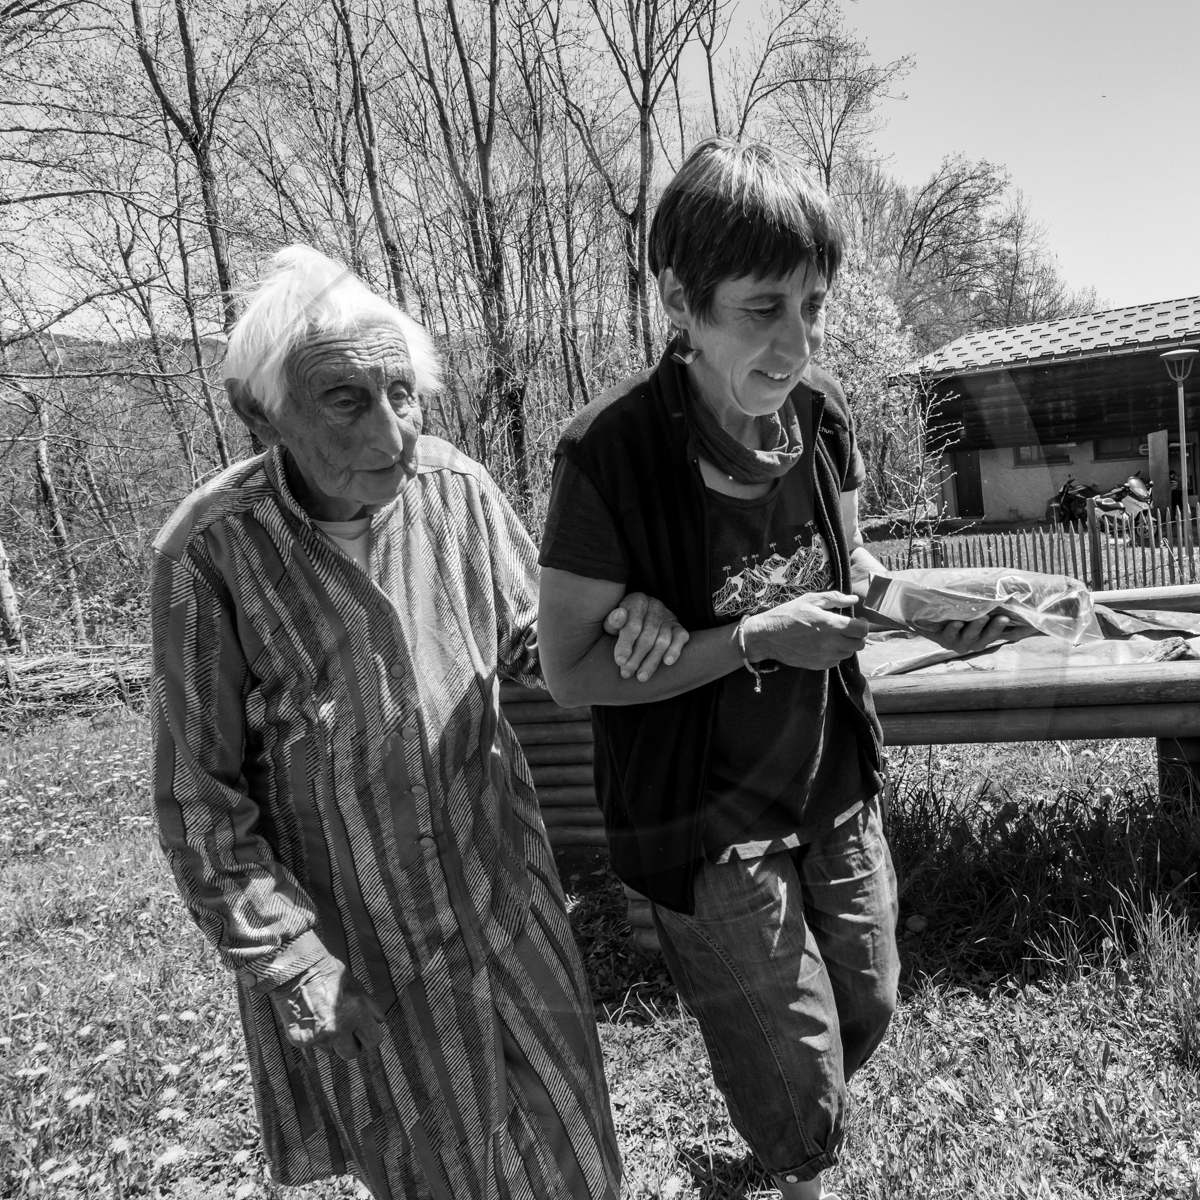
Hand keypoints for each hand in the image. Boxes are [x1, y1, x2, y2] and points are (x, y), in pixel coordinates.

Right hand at [269, 955, 385, 1060]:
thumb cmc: (328, 973)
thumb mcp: (356, 985)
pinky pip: (313, 1047)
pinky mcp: (300, 1041)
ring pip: (331, 1051)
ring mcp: (317, 1038)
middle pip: (352, 1053)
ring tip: (326, 1019)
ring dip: (332, 1041)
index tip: (365, 1032)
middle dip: (351, 1042)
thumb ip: (370, 1006)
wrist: (296, 969)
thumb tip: (380, 1022)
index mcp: (356, 1014)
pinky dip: (314, 1037)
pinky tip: (312, 1020)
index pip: (373, 1041)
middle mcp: (338, 1030)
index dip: (370, 1036)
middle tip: (346, 1029)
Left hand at [603, 592, 690, 681]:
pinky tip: (667, 662)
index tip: (620, 661)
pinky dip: (675, 650)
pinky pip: (681, 638)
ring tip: (641, 676)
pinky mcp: (678, 627)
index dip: (626, 644)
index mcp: (637, 601)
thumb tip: (619, 616)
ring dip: (652, 660)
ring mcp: (668, 617)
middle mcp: (655, 606)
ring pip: (663, 640)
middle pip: (648, 635)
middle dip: (637, 656)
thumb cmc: (622, 622)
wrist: (640, 617)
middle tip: (627, 672)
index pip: (633, 625)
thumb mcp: (612, 621)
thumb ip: (612, 621)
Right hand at [743, 591, 867, 670]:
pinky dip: (836, 654)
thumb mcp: (810, 600)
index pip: (861, 630)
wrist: (767, 636)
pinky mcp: (818, 665)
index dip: (864, 625)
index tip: (858, 621)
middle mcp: (830, 643)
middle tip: (849, 629)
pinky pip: (836, 661)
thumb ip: (834, 598)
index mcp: (831, 625)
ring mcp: (824, 656)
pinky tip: (826, 645)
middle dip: (858, 636)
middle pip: (859, 644)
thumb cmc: (788, 614)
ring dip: (847, 645)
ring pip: (848, 654)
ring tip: (836, 636)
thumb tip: (853, 599)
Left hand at [922, 612, 1010, 655]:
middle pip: (987, 637)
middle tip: (1003, 617)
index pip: (999, 633)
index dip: (1008, 628)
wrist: (929, 617)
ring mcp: (959, 641)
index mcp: (985, 634)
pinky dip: (954, 629)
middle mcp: (974, 641)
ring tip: (982, 617)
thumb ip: (992, 604)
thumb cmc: (959, 610)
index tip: (1011, 618)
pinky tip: (957, 622)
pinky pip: (950, 635)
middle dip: (995, 627)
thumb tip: (1012, 592)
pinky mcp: (943, 639)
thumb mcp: (977, 606)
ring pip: (970, 636)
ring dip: (976, 627)